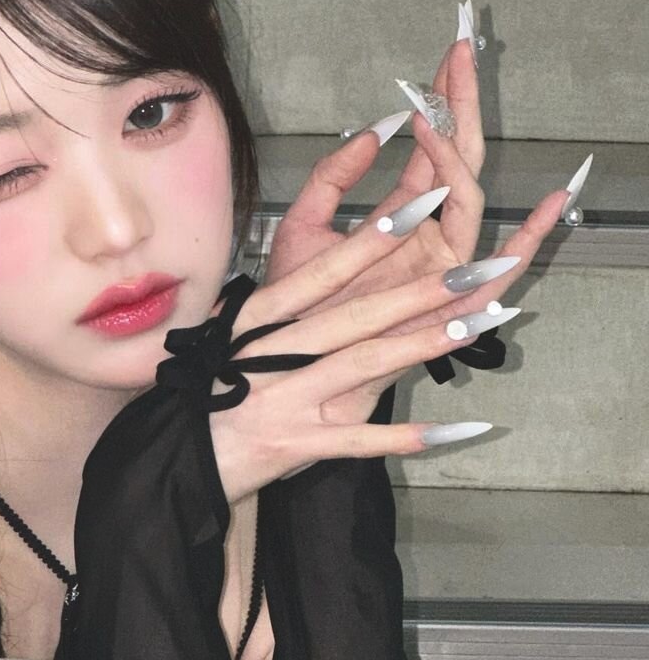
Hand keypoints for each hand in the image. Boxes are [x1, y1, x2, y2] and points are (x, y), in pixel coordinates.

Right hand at [207, 183, 542, 506]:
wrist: (180, 453)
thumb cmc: (212, 383)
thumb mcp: (235, 327)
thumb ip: (282, 294)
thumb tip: (330, 256)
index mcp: (259, 317)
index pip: (322, 271)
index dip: (372, 239)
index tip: (419, 206)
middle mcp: (272, 353)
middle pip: (355, 315)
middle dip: (419, 290)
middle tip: (477, 267)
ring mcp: (285, 401)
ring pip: (363, 364)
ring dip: (423, 344)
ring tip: (479, 325)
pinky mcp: (297, 444)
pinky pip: (359, 441)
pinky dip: (407, 437)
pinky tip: (456, 430)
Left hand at [239, 35, 570, 424]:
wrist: (283, 368)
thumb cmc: (293, 308)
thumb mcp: (303, 228)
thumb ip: (332, 178)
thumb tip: (374, 128)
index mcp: (398, 219)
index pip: (429, 150)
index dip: (438, 102)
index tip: (444, 54)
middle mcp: (426, 238)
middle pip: (456, 161)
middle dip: (462, 106)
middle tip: (463, 51)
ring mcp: (442, 267)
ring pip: (470, 199)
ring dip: (463, 152)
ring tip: (446, 110)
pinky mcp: (449, 303)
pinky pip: (501, 270)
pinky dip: (530, 238)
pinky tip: (552, 201)